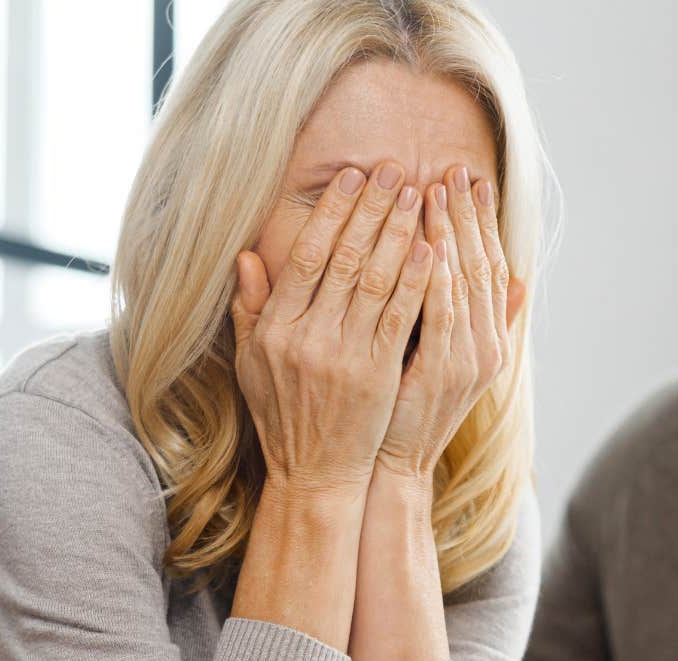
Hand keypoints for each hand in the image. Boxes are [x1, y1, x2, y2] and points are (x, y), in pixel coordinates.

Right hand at [230, 162, 433, 494]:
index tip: (351, 177)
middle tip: (394, 169)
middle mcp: (305, 337)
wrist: (314, 475)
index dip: (332, 212)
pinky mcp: (377, 375)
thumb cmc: (284, 416)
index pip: (306, 255)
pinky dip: (416, 280)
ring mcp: (342, 357)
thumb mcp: (251, 363)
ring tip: (419, 195)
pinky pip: (400, 318)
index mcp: (274, 329)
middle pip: (344, 259)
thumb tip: (245, 256)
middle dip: (371, 209)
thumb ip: (249, 308)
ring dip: (399, 233)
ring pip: (375, 281)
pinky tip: (432, 249)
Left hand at [374, 165, 526, 480]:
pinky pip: (440, 313)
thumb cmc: (402, 412)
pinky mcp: (440, 373)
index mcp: (485, 339)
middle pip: (480, 264)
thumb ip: (459, 318)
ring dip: (452, 233)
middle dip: (467, 215)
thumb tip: (502, 281)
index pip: (487, 265)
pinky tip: (429, 243)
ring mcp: (466, 360)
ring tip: (438, 190)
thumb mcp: (437, 361)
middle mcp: (484, 346)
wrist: (393, 468)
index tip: (466, 179)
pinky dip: (438, 276)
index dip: (479, 221)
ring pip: (463, 282)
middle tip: (455, 169)